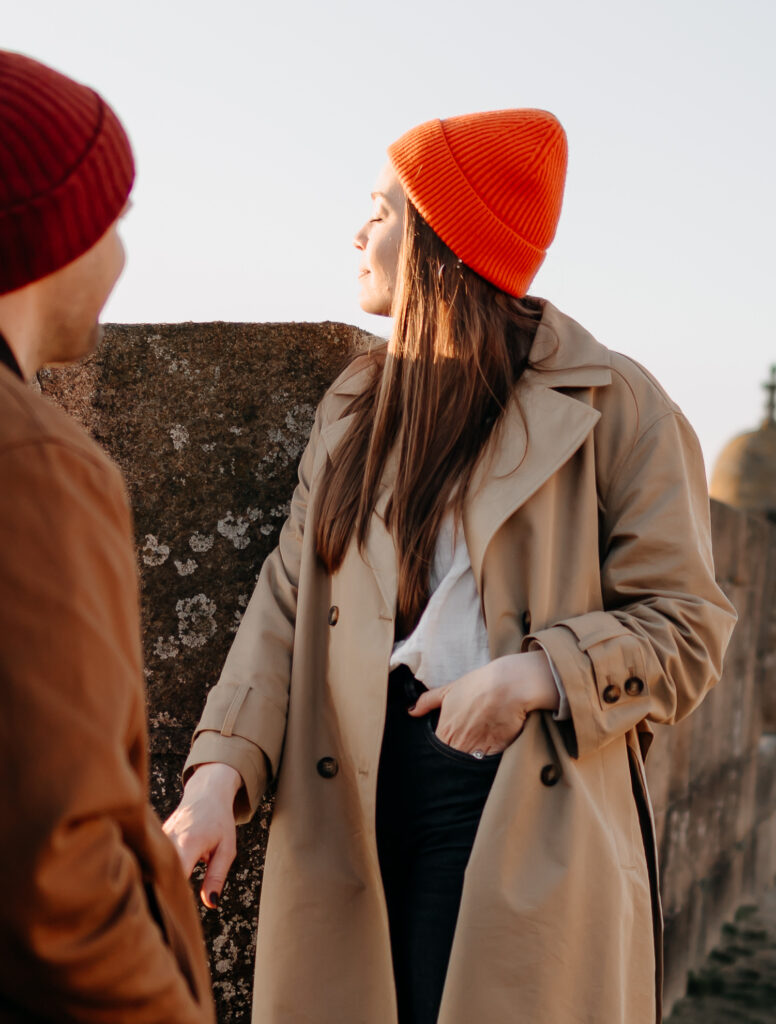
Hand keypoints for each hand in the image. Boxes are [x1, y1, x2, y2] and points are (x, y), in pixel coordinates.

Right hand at [163, 762, 241, 908]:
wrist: (207, 792)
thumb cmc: (219, 821)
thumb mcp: (227, 849)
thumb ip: (217, 876)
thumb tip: (210, 903)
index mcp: (188, 842)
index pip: (175, 875)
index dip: (173, 894)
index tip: (173, 912)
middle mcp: (169, 839)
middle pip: (158, 873)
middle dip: (160, 893)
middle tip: (162, 916)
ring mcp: (159, 837)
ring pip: (151, 866)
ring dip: (155, 882)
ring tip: (154, 904)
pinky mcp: (154, 838)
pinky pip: (151, 858)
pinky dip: (154, 871)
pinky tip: (153, 885)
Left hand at [408, 651, 558, 754]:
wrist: (508, 686)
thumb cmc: (478, 685)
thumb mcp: (448, 690)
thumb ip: (427, 702)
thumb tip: (411, 711)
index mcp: (445, 731)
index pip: (436, 752)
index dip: (439, 750)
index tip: (445, 745)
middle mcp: (460, 744)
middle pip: (451, 760)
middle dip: (453, 757)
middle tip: (460, 746)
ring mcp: (478, 750)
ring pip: (468, 765)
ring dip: (468, 760)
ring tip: (472, 749)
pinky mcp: (497, 752)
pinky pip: (487, 764)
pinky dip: (485, 761)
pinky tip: (487, 751)